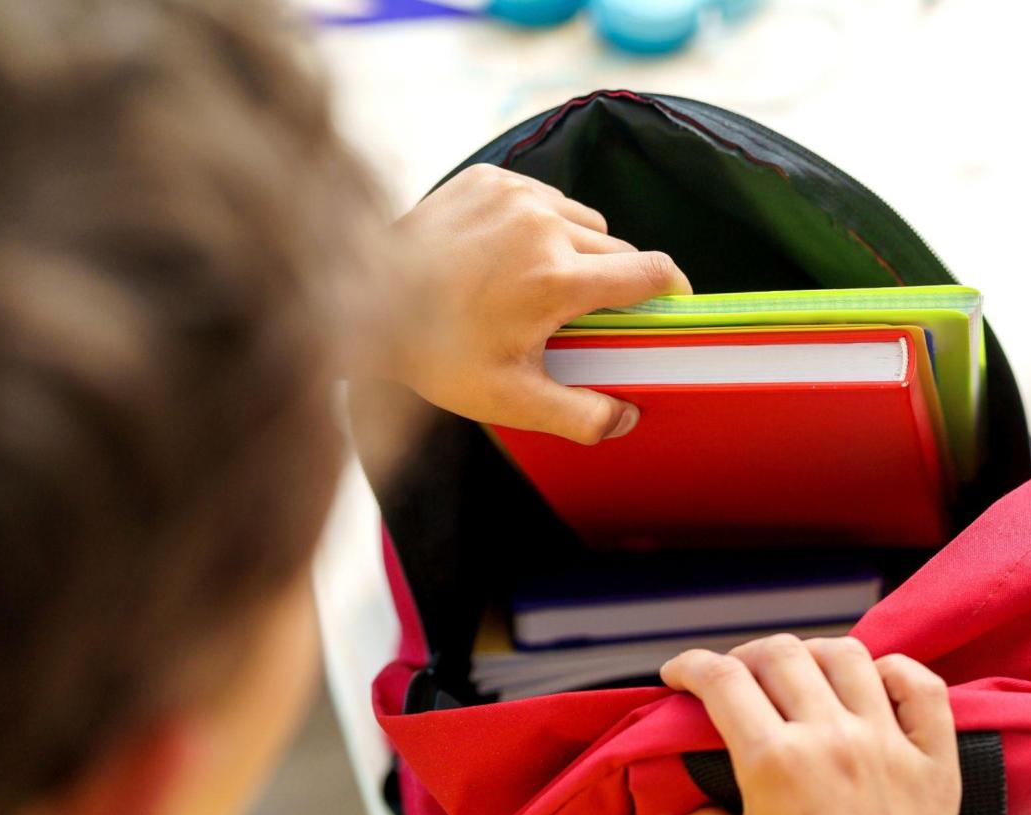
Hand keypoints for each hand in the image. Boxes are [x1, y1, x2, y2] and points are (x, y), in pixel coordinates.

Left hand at [389, 164, 690, 443]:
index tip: (675, 302)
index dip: (673, 290)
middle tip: (584, 316)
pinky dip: (540, 225)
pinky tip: (507, 255)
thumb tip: (628, 420)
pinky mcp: (489, 178)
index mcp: (560, 280)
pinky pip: (544, 199)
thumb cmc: (433, 354)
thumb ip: (580, 416)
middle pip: (619, 250)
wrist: (356, 299)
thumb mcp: (509, 401)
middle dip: (614, 283)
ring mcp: (516, 195)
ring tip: (542, 284)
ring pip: (584, 222)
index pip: (651, 272)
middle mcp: (545, 226)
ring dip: (579, 250)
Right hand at [644, 636, 959, 814]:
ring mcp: (888, 744)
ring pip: (847, 656)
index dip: (691, 666)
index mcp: (775, 762)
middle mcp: (832, 739)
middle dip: (745, 657)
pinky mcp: (933, 760)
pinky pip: (921, 686)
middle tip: (736, 679)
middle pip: (781, 655)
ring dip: (813, 655)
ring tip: (800, 674)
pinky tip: (875, 683)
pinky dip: (895, 673)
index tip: (680, 674)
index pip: (722, 680)